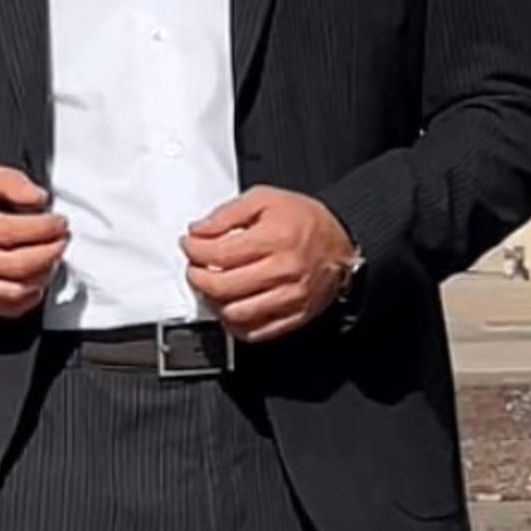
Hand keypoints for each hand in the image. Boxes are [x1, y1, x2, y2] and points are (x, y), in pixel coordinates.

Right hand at [0, 164, 66, 320]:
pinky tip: (35, 279)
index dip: (46, 228)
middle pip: (18, 265)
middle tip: (62, 239)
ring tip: (51, 258)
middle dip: (51, 252)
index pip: (15, 232)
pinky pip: (7, 308)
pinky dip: (29, 296)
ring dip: (43, 276)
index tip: (59, 222)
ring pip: (15, 292)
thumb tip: (39, 200)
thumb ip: (12, 182)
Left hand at [182, 186, 356, 342]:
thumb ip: (227, 213)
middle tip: (195, 268)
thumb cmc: (305, 221)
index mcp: (275, 238)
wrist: (342, 243)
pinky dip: (235, 324)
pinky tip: (230, 307)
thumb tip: (199, 230)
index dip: (194, 250)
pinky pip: (256, 332)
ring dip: (213, 303)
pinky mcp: (295, 316)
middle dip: (198, 278)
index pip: (218, 253)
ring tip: (211, 287)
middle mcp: (283, 270)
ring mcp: (290, 297)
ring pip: (235, 314)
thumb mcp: (265, 199)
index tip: (189, 245)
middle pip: (222, 287)